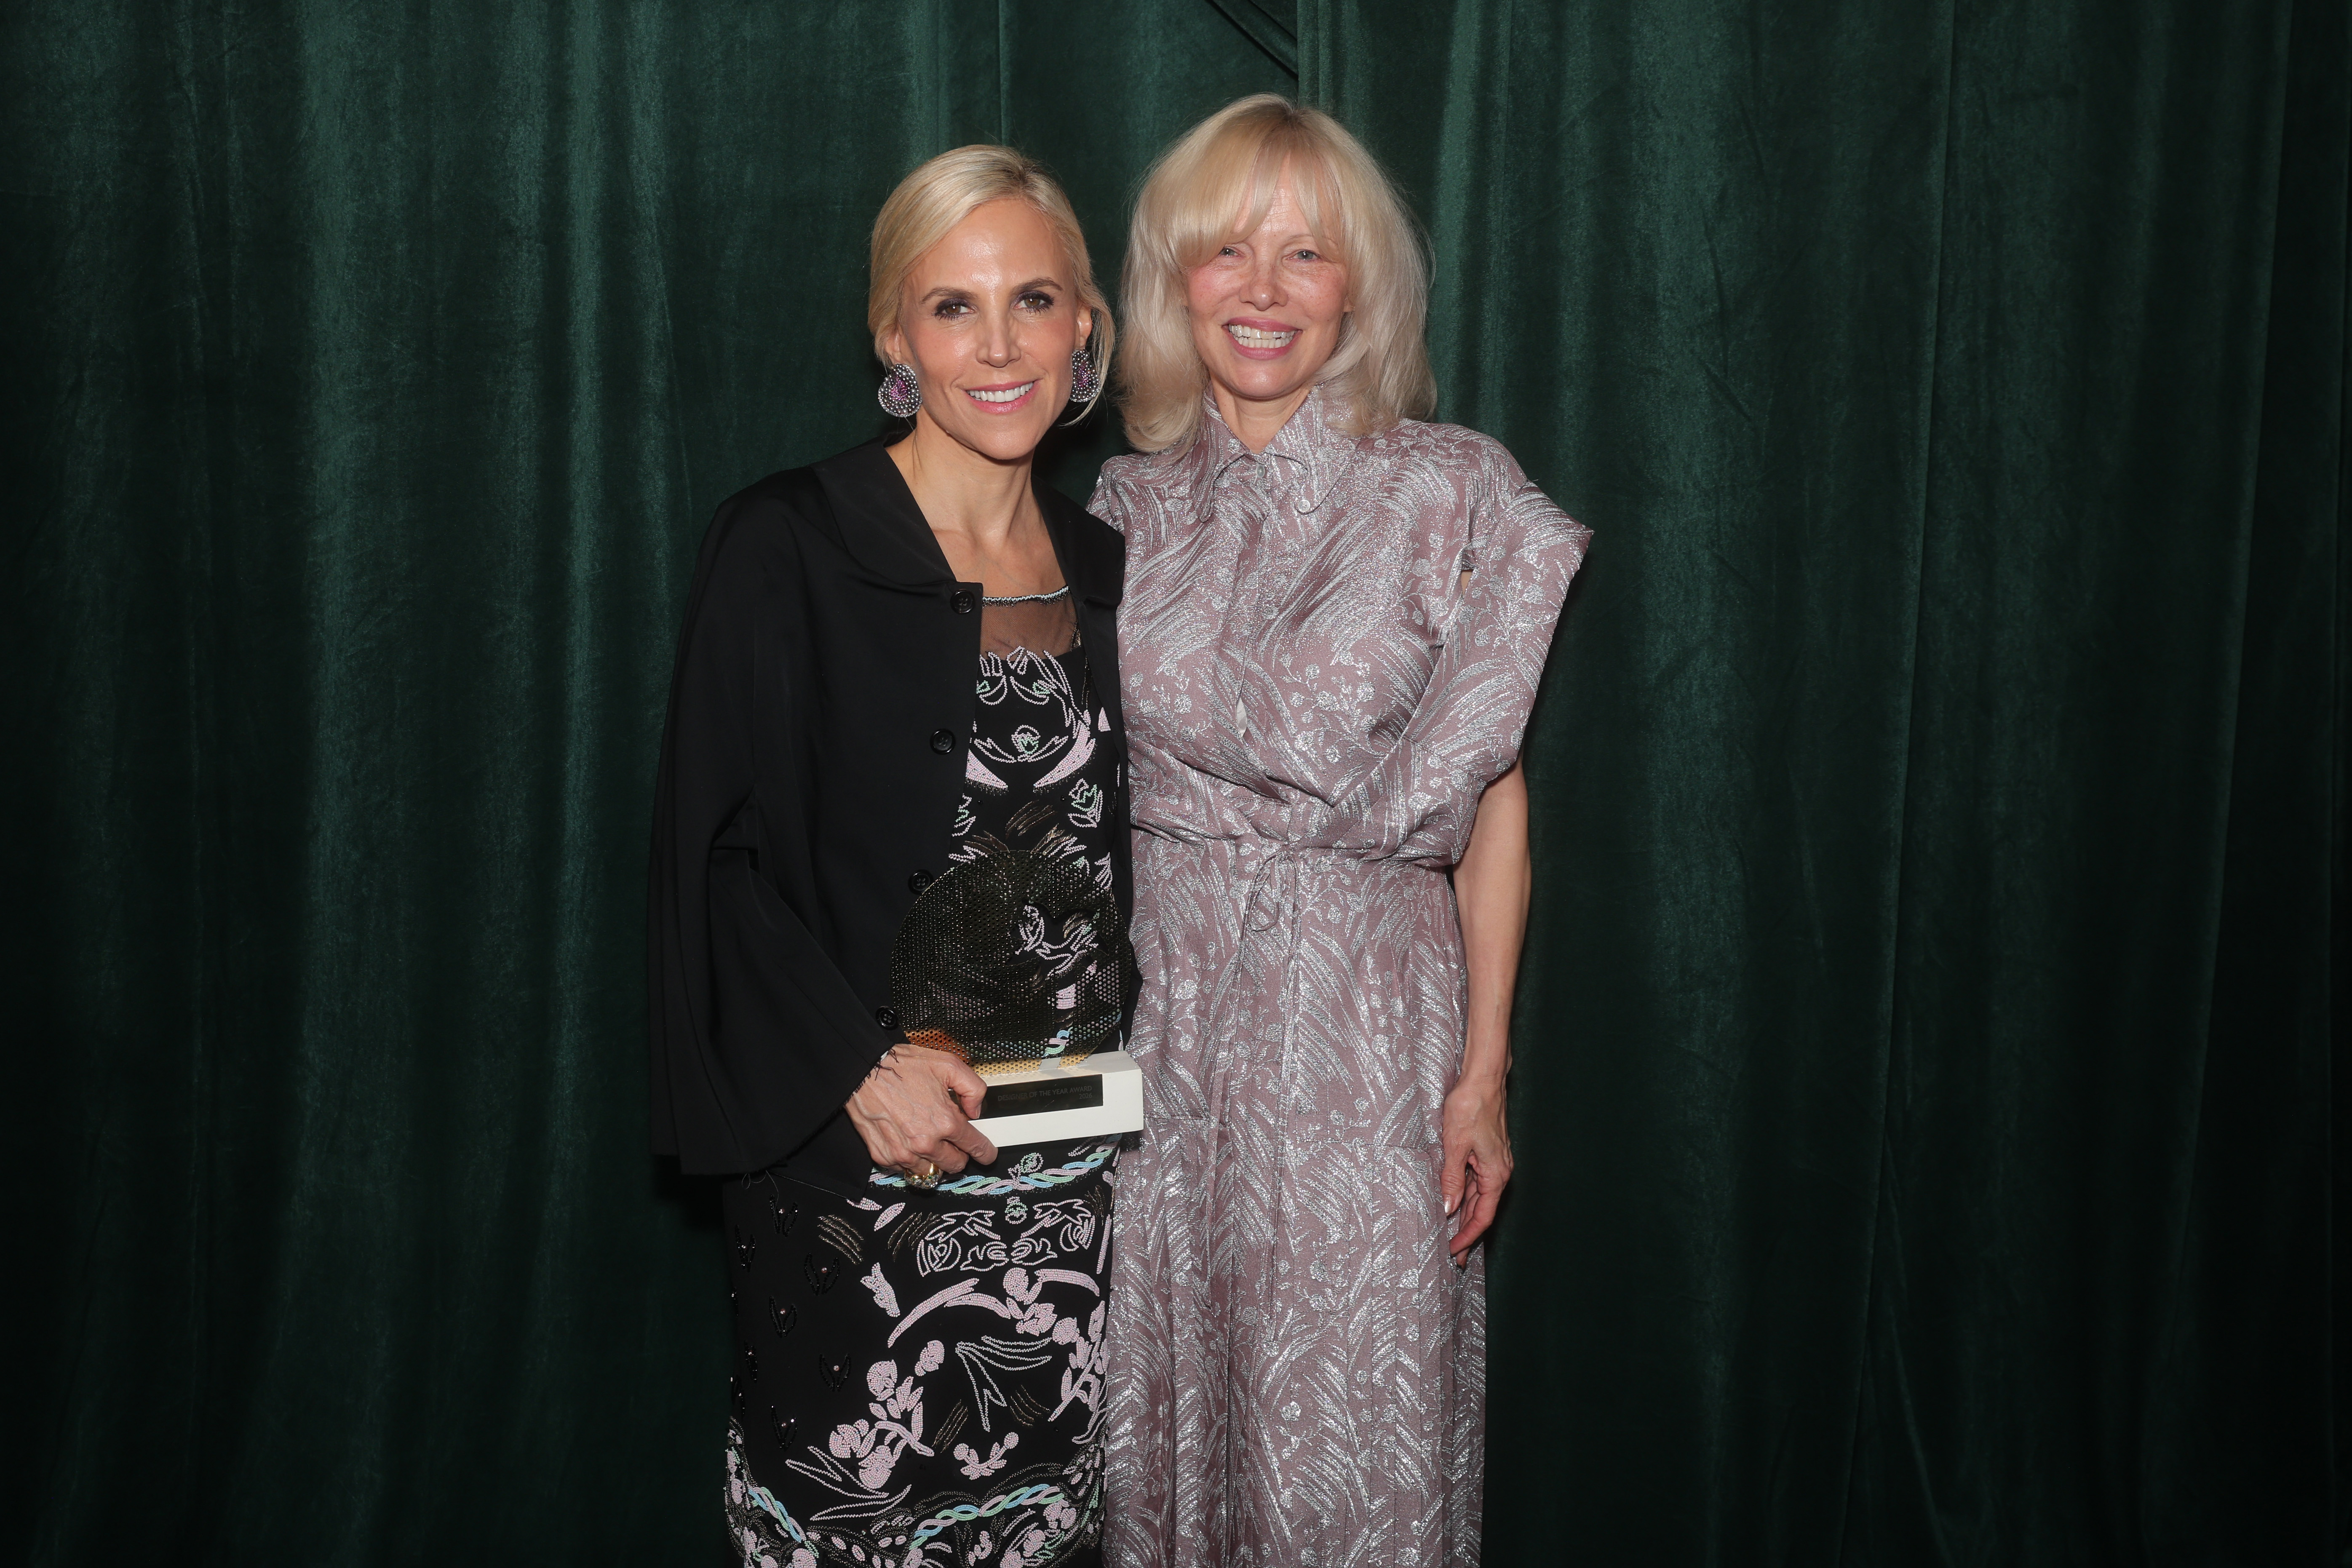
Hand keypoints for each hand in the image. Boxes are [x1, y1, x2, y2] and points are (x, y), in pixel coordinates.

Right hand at [846, 1044, 999, 1177]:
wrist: (863, 1070)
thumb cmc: (901, 1067)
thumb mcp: (948, 1065)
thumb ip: (973, 1088)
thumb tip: (976, 1110)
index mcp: (944, 1121)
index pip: (975, 1147)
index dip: (985, 1152)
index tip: (986, 1154)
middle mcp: (925, 1142)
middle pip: (954, 1165)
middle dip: (959, 1154)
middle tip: (952, 1140)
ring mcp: (903, 1153)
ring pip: (930, 1172)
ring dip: (933, 1160)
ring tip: (927, 1139)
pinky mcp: (883, 1157)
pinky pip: (904, 1169)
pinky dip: (909, 1159)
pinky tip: (907, 1140)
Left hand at [1439, 1074, 1511, 1264]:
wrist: (1483, 1079)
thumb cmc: (1470, 1107)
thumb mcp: (1455, 1145)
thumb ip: (1452, 1179)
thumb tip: (1448, 1208)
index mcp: (1495, 1174)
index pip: (1482, 1216)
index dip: (1468, 1237)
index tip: (1454, 1251)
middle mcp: (1498, 1171)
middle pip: (1481, 1210)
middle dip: (1466, 1233)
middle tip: (1452, 1255)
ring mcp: (1493, 1162)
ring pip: (1477, 1197)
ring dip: (1464, 1216)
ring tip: (1451, 1235)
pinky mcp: (1486, 1152)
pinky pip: (1475, 1181)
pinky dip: (1464, 1195)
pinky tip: (1453, 1203)